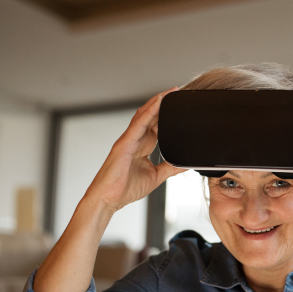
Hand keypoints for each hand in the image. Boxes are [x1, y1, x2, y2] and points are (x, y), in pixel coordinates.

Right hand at [85, 88, 187, 211]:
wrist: (109, 199)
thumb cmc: (126, 189)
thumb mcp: (156, 176)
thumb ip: (170, 168)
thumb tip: (184, 163)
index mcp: (143, 146)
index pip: (158, 125)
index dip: (169, 115)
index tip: (182, 108)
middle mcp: (135, 139)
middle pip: (152, 116)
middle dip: (165, 104)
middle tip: (180, 94)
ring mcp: (129, 139)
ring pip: (144, 115)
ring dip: (158, 102)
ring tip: (171, 92)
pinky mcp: (124, 143)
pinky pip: (138, 124)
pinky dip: (149, 112)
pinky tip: (158, 103)